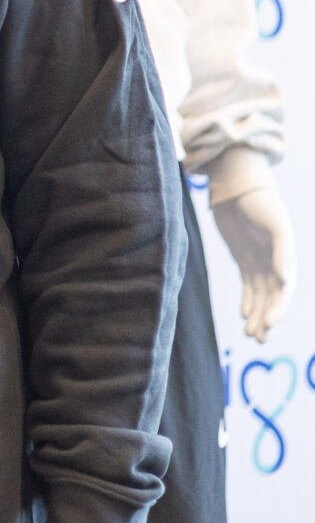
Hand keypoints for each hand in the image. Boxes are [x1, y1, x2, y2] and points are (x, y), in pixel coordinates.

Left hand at [208, 175, 296, 342]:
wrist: (237, 183)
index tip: (267, 324)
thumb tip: (285, 279)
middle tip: (257, 339)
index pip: (284, 290)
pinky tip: (244, 315)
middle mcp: (275, 262)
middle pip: (273, 297)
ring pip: (261, 295)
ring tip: (250, 335)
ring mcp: (260, 261)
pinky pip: (249, 285)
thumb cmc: (259, 200)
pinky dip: (248, 301)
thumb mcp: (274, 223)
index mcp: (285, 256)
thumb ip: (282, 250)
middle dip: (267, 318)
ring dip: (257, 315)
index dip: (277, 309)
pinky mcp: (245, 259)